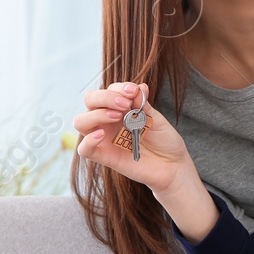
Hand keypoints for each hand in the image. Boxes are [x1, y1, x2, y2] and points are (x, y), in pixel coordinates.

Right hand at [73, 82, 189, 193]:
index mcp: (120, 109)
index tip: (133, 92)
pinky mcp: (104, 156)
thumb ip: (144, 105)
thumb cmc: (164, 141)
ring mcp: (104, 138)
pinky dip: (88, 140)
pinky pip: (84, 149)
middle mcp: (109, 121)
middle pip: (90, 101)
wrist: (173, 165)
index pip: (107, 91)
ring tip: (118, 117)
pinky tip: (101, 135)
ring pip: (81, 122)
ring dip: (96, 114)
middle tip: (125, 104)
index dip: (117, 88)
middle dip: (104, 97)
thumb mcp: (157, 120)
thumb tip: (138, 87)